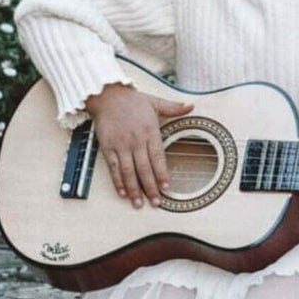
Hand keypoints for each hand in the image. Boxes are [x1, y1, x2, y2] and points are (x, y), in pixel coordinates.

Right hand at [85, 83, 193, 207]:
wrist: (106, 95)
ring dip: (134, 190)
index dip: (162, 174)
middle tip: (156, 203)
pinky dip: (117, 181)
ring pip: (128, 172)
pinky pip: (113, 168)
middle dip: (150, 188)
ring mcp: (121, 145)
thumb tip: (191, 105)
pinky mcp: (107, 147)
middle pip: (144, 169)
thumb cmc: (132, 100)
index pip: (158, 157)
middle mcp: (135, 140)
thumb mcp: (155, 101)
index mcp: (150, 131)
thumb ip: (173, 107)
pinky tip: (122, 193)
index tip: (167, 188)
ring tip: (138, 204)